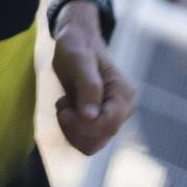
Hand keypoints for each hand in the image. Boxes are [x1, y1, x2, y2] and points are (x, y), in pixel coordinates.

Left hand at [51, 3, 135, 155]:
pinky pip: (85, 138)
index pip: (108, 126)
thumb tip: (91, 116)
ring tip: (65, 105)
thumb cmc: (77, 48)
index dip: (83, 125)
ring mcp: (112, 115)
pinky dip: (70, 128)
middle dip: (75, 127)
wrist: (76, 43)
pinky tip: (67, 108)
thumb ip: (87, 86)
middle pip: (99, 138)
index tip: (64, 111)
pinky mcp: (100, 119)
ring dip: (71, 128)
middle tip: (63, 106)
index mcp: (123, 95)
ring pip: (92, 143)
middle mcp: (123, 108)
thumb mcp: (78, 61)